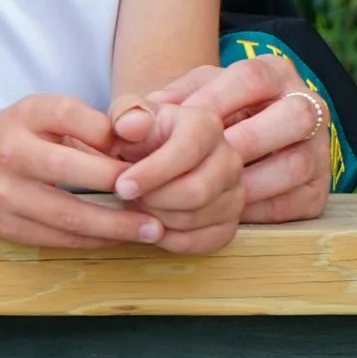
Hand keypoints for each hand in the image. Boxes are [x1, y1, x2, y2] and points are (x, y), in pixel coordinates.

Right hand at [0, 95, 166, 248]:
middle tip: (163, 198)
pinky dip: (94, 240)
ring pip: (68, 215)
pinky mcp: (8, 227)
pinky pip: (59, 238)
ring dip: (116, 226)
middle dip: (120, 186)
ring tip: (154, 229)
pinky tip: (120, 238)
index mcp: (22, 115)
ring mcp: (5, 194)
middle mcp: (9, 153)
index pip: (70, 115)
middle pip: (70, 170)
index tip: (146, 149)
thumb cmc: (9, 137)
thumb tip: (139, 147)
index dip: (110, 133)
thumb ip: (83, 127)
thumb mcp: (38, 116)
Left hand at [106, 95, 243, 254]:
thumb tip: (130, 125)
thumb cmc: (137, 136)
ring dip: (157, 218)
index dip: (152, 173)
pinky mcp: (230, 223)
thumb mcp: (125, 116)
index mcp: (206, 124)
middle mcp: (229, 158)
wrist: (150, 157)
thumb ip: (125, 114)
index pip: (187, 151)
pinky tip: (151, 224)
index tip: (122, 186)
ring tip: (138, 203)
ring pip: (196, 218)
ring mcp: (234, 193)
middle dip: (153, 199)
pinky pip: (202, 242)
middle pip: (196, 191)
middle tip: (128, 197)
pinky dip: (170, 240)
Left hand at [145, 54, 330, 223]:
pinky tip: (218, 212)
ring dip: (245, 184)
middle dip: (243, 141)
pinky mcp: (317, 193)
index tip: (175, 123)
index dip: (213, 101)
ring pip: (294, 165)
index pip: (250, 78)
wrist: (217, 150)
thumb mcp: (170, 102)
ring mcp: (318, 152)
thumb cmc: (191, 120)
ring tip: (198, 193)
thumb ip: (142, 107)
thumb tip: (128, 126)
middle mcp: (306, 107)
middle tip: (199, 162)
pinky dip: (255, 212)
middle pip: (291, 118)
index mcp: (272, 73)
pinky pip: (293, 204)